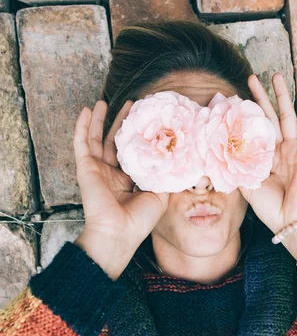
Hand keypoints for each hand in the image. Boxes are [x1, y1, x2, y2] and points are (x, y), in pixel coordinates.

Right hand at [73, 99, 169, 251]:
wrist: (118, 233)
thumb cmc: (139, 220)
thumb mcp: (160, 195)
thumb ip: (164, 175)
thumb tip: (175, 157)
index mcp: (128, 181)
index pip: (134, 153)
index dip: (140, 137)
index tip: (150, 121)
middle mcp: (112, 174)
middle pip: (115, 142)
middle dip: (123, 123)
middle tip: (132, 105)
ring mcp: (97, 170)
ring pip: (96, 139)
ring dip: (100, 120)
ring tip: (104, 102)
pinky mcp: (86, 168)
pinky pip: (81, 142)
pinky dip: (82, 126)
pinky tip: (87, 110)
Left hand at [239, 73, 296, 235]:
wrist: (289, 220)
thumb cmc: (268, 207)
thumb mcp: (246, 185)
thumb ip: (236, 167)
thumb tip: (216, 151)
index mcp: (263, 158)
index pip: (253, 131)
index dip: (244, 116)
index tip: (234, 99)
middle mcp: (278, 150)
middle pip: (268, 117)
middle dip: (260, 97)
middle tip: (252, 77)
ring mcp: (293, 148)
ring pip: (287, 115)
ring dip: (282, 95)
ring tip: (276, 75)